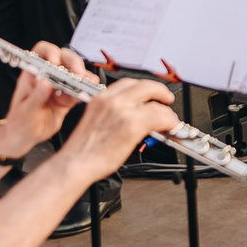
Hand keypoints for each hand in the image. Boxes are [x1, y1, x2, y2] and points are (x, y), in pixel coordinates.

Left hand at [1, 42, 91, 151]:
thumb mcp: (25, 111)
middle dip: (73, 63)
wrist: (25, 137)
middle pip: (63, 59)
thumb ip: (36, 97)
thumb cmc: (19, 122)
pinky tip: (89, 93)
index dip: (50, 52)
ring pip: (74, 74)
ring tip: (89, 83)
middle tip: (78, 74)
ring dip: (83, 76)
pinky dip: (85, 90)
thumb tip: (45, 82)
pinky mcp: (67, 99)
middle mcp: (47, 77)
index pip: (42, 52)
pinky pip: (79, 90)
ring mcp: (58, 87)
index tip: (56, 61)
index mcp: (33, 74)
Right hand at [64, 76, 182, 174]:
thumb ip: (114, 114)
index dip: (144, 87)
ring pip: (155, 99)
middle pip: (144, 85)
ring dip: (167, 108)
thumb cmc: (83, 151)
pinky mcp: (133, 125)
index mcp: (100, 98)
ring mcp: (123, 111)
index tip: (150, 93)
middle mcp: (111, 101)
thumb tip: (132, 116)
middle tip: (166, 99)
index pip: (128, 83)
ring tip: (170, 118)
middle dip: (159, 90)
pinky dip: (169, 120)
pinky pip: (160, 116)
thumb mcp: (96, 122)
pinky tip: (170, 127)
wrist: (75, 164)